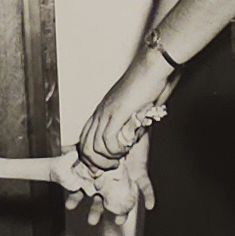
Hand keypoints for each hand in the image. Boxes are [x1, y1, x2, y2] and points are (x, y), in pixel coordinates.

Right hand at [63, 139, 155, 225]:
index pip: (83, 189)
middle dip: (96, 211)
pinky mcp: (139, 175)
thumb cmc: (109, 136)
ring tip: (119, 220)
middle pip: (101, 199)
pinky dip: (148, 196)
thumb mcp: (91, 142)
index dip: (76, 197)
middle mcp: (109, 181)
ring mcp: (125, 180)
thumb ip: (77, 148)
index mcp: (95, 175)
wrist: (128, 125)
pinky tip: (149, 205)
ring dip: (121, 212)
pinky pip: (145, 187)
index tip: (70, 206)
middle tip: (91, 221)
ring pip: (122, 199)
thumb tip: (62, 150)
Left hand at [78, 49, 169, 168]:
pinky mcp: (116, 114)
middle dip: (97, 163)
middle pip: (86, 147)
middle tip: (111, 166)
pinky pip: (108, 140)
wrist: (150, 68)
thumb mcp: (131, 109)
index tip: (102, 166)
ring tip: (120, 158)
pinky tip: (125, 148)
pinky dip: (116, 150)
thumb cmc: (144, 85)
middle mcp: (100, 113)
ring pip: (95, 147)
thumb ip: (126, 125)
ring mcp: (106, 113)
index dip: (90, 157)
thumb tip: (127, 142)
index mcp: (101, 112)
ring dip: (108, 158)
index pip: (84, 139)